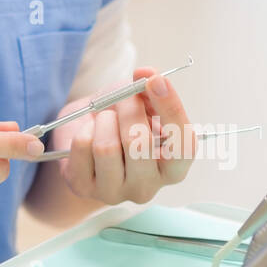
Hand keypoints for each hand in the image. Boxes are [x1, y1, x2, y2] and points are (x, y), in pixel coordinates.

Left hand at [48, 67, 195, 206]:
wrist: (82, 136)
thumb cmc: (119, 119)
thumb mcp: (139, 101)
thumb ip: (148, 89)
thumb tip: (145, 74)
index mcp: (173, 167)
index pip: (184, 144)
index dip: (171, 109)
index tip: (155, 80)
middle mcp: (148, 187)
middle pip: (140, 143)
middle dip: (128, 109)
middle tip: (123, 98)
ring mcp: (116, 192)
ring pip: (107, 148)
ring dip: (104, 120)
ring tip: (104, 118)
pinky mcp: (85, 188)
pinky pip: (83, 148)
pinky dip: (84, 129)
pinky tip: (88, 133)